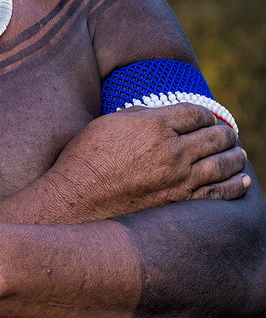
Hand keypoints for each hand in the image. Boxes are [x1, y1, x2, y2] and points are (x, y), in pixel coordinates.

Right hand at [39, 103, 248, 222]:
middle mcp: (172, 151)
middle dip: (225, 134)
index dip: (206, 115)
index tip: (208, 119)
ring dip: (235, 157)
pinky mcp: (180, 204)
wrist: (76, 200)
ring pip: (222, 164)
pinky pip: (218, 194)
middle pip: (213, 136)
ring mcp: (179, 180)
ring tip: (239, 154)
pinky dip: (235, 186)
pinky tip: (242, 181)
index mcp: (154, 125)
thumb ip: (140, 115)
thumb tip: (160, 113)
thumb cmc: (85, 158)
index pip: (195, 113)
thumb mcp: (108, 123)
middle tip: (230, 135)